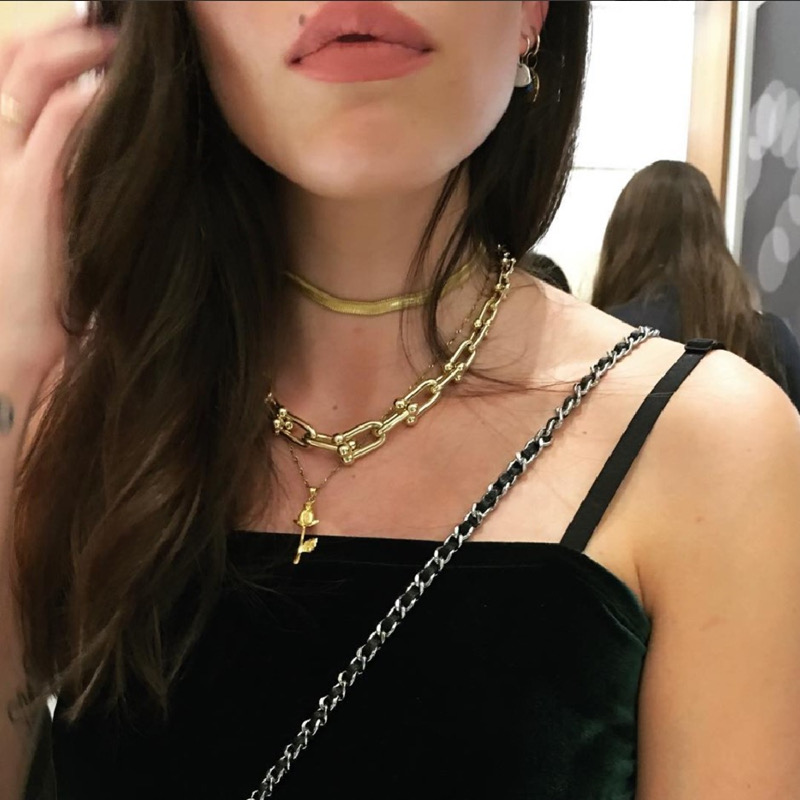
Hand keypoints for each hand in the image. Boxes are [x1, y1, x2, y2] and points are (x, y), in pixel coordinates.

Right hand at [0, 16, 116, 375]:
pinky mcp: (31, 190)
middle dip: (69, 35)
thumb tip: (109, 138)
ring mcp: (8, 166)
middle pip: (20, 60)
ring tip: (127, 48)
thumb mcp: (53, 221)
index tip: (96, 36)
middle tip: (117, 31)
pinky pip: (65, 118)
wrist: (21, 348)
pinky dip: (94, 95)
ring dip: (85, 50)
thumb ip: (71, 176)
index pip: (12, 72)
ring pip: (37, 75)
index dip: (50, 45)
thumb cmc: (50, 291)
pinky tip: (122, 95)